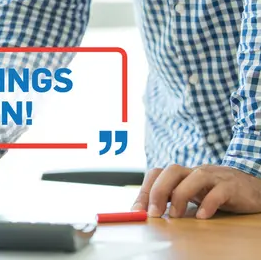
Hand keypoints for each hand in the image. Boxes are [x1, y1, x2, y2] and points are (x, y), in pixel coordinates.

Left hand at [131, 164, 260, 218]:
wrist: (252, 188)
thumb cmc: (216, 191)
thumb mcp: (191, 194)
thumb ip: (171, 199)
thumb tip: (146, 212)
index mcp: (183, 174)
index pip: (157, 173)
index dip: (144, 190)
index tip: (137, 210)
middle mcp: (196, 172)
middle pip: (172, 171)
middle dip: (158, 191)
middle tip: (153, 213)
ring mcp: (215, 177)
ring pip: (196, 177)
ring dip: (180, 196)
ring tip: (175, 216)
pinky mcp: (232, 187)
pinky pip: (219, 192)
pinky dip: (209, 204)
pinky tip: (202, 216)